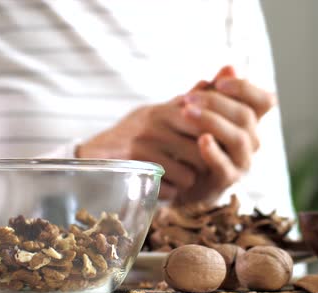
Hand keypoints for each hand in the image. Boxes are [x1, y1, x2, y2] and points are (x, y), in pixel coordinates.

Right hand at [76, 96, 206, 199]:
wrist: (95, 153)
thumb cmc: (136, 132)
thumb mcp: (159, 111)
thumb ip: (190, 98)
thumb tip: (222, 74)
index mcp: (164, 111)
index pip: (206, 124)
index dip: (215, 141)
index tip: (215, 150)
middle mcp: (154, 127)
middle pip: (201, 152)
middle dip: (204, 163)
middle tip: (200, 168)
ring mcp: (143, 150)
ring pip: (188, 175)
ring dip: (187, 181)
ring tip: (181, 177)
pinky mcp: (135, 172)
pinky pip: (170, 190)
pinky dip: (171, 192)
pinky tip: (165, 186)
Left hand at [174, 66, 275, 204]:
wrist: (179, 174)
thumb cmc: (191, 137)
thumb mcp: (200, 110)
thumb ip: (214, 91)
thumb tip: (230, 67)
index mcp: (250, 121)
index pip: (264, 101)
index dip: (245, 88)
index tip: (219, 82)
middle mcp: (252, 140)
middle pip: (246, 116)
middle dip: (216, 103)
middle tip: (187, 97)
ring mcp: (242, 162)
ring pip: (238, 138)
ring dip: (212, 122)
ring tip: (186, 112)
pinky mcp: (227, 180)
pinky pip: (225, 166)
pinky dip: (213, 152)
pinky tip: (201, 140)